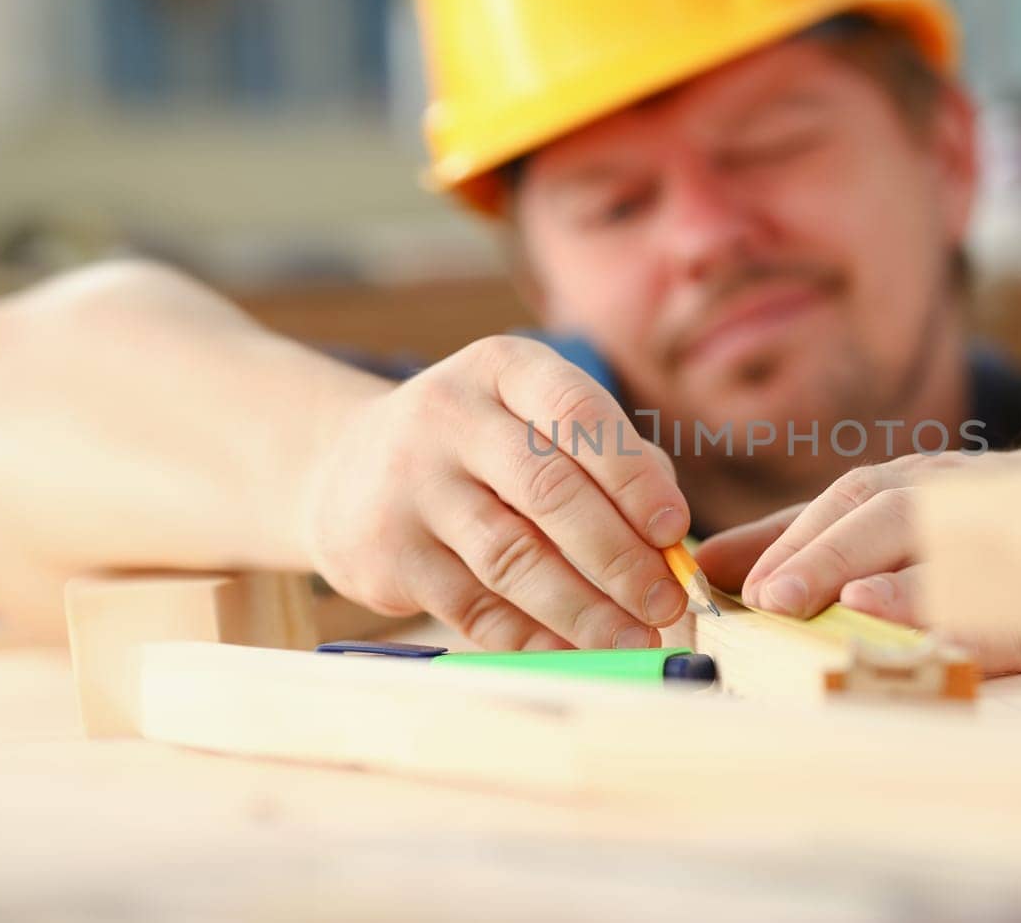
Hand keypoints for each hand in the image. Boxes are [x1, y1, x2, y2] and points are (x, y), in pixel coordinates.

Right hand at [299, 336, 690, 649]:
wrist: (346, 469)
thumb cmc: (482, 447)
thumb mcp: (536, 419)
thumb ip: (612, 460)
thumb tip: (671, 537)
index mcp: (502, 368)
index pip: (577, 412)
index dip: (632, 476)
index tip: (674, 530)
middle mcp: (449, 416)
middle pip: (549, 491)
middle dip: (619, 556)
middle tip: (665, 602)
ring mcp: (411, 486)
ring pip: (512, 559)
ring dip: (584, 609)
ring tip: (635, 639)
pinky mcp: (388, 555)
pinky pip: (474, 607)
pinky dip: (534, 637)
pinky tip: (578, 651)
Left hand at [695, 443, 1020, 673]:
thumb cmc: (995, 517)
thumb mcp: (905, 512)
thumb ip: (819, 536)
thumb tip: (718, 563)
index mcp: (916, 485)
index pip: (840, 504)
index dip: (779, 541)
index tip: (716, 580)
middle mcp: (957, 497)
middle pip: (880, 514)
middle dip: (819, 554)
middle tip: (768, 598)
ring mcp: (1011, 531)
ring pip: (945, 544)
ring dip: (882, 574)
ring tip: (834, 604)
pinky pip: (1013, 594)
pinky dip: (968, 614)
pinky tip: (925, 630)